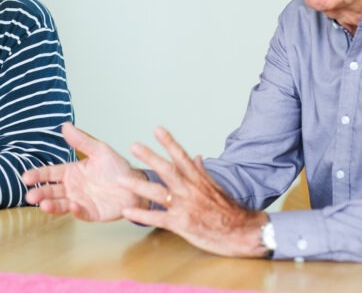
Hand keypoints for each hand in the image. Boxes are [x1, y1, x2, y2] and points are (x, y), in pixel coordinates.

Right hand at [22, 122, 144, 220]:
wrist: (135, 184)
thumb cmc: (117, 167)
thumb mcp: (99, 150)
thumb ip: (82, 141)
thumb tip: (65, 126)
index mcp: (71, 172)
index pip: (50, 174)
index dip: (38, 175)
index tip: (26, 177)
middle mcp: (72, 188)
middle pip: (52, 191)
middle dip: (40, 194)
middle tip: (30, 196)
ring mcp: (80, 201)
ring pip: (62, 204)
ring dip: (52, 205)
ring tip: (44, 205)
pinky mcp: (91, 213)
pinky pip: (81, 213)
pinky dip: (76, 211)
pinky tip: (73, 206)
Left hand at [119, 126, 268, 257]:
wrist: (241, 232)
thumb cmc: (229, 210)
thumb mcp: (216, 187)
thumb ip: (202, 171)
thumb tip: (196, 155)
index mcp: (198, 180)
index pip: (182, 156)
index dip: (169, 142)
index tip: (157, 129)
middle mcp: (190, 190)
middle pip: (167, 170)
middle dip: (150, 157)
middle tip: (134, 146)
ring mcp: (185, 206)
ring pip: (158, 192)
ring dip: (138, 185)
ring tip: (120, 179)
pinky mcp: (181, 224)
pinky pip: (157, 218)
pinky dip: (141, 214)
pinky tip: (127, 210)